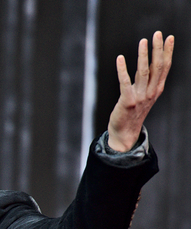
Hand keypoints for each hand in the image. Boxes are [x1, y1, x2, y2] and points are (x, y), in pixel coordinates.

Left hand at [107, 31, 174, 151]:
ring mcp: (140, 97)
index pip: (165, 67)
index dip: (167, 52)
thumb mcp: (145, 95)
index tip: (169, 37)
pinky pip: (125, 83)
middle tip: (158, 33)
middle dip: (158, 49)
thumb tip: (149, 62)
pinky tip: (120, 58)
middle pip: (157, 67)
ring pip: (143, 72)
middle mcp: (151, 92)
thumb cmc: (133, 112)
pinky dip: (122, 69)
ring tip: (143, 41)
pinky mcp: (127, 101)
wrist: (125, 133)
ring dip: (143, 55)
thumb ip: (147, 80)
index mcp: (157, 89)